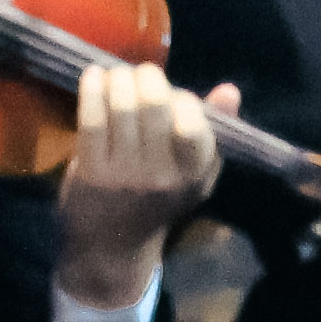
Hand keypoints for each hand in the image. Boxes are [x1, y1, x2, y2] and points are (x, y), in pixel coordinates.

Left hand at [54, 62, 220, 301]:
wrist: (113, 246)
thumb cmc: (158, 199)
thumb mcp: (195, 173)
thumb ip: (213, 131)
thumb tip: (230, 90)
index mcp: (194, 173)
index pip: (194, 123)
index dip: (182, 99)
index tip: (173, 98)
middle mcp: (162, 175)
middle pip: (154, 104)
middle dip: (146, 77)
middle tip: (139, 75)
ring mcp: (125, 174)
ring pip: (121, 106)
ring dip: (117, 79)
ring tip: (115, 77)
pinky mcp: (92, 172)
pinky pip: (92, 119)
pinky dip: (91, 90)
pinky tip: (92, 78)